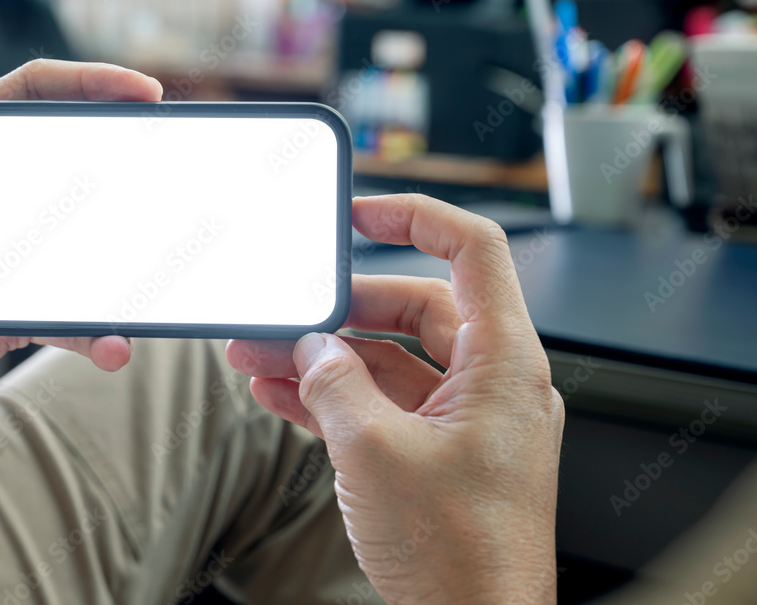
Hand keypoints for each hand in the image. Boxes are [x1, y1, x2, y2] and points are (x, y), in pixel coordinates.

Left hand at [0, 56, 162, 439]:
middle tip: (169, 160)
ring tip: (158, 259)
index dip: (88, 86)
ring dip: (127, 252)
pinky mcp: (8, 315)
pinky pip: (63, 318)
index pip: (32, 101)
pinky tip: (112, 340)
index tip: (139, 92)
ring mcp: (5, 260)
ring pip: (85, 246)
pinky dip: (92, 331)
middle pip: (74, 166)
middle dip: (129, 158)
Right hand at [227, 194, 563, 604]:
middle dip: (339, 312)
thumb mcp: (372, 451)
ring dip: (325, 359)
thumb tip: (312, 350)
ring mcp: (465, 421)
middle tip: (283, 317)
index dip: (416, 217)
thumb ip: (334, 383)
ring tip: (261, 359)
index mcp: (504, 363)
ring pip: (389, 362)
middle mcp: (492, 384)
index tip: (362, 210)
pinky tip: (282, 397)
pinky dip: (336, 398)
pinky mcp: (439, 455)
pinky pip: (384, 406)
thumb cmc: (458, 555)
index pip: (473, 251)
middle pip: (414, 309)